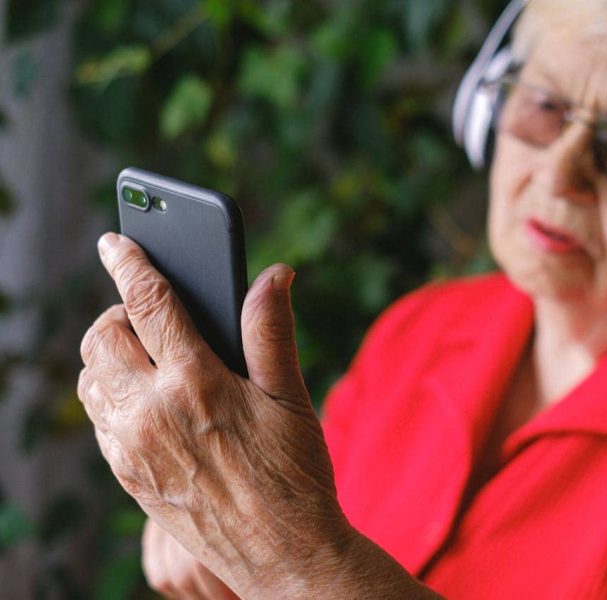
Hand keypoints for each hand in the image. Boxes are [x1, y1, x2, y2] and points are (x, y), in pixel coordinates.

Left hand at [78, 233, 348, 596]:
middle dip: (117, 312)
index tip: (116, 240)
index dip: (130, 262)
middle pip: (102, 337)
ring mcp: (133, 447)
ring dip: (108, 355)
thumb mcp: (290, 395)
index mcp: (195, 382)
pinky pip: (98, 419)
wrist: (282, 553)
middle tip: (147, 314)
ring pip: (90, 379)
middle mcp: (152, 412)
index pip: (149, 303)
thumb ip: (271, 328)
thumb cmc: (294, 472)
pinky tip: (147, 400)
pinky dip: (110, 395)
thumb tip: (274, 273)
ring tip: (146, 355)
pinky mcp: (127, 476)